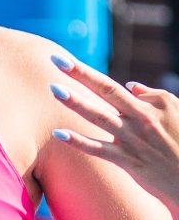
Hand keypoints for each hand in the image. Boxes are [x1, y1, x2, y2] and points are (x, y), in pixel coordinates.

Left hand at [51, 55, 178, 210]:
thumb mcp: (177, 112)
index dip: (86, 73)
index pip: (111, 86)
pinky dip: (78, 141)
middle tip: (56, 59)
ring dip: (75, 102)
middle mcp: (138, 119)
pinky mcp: (127, 160)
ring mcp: (131, 139)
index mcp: (148, 106)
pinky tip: (58, 133)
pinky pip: (98, 149)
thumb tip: (130, 86)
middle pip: (106, 91)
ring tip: (53, 89)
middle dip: (81, 74)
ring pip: (99, 116)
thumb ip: (154, 97)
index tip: (63, 60)